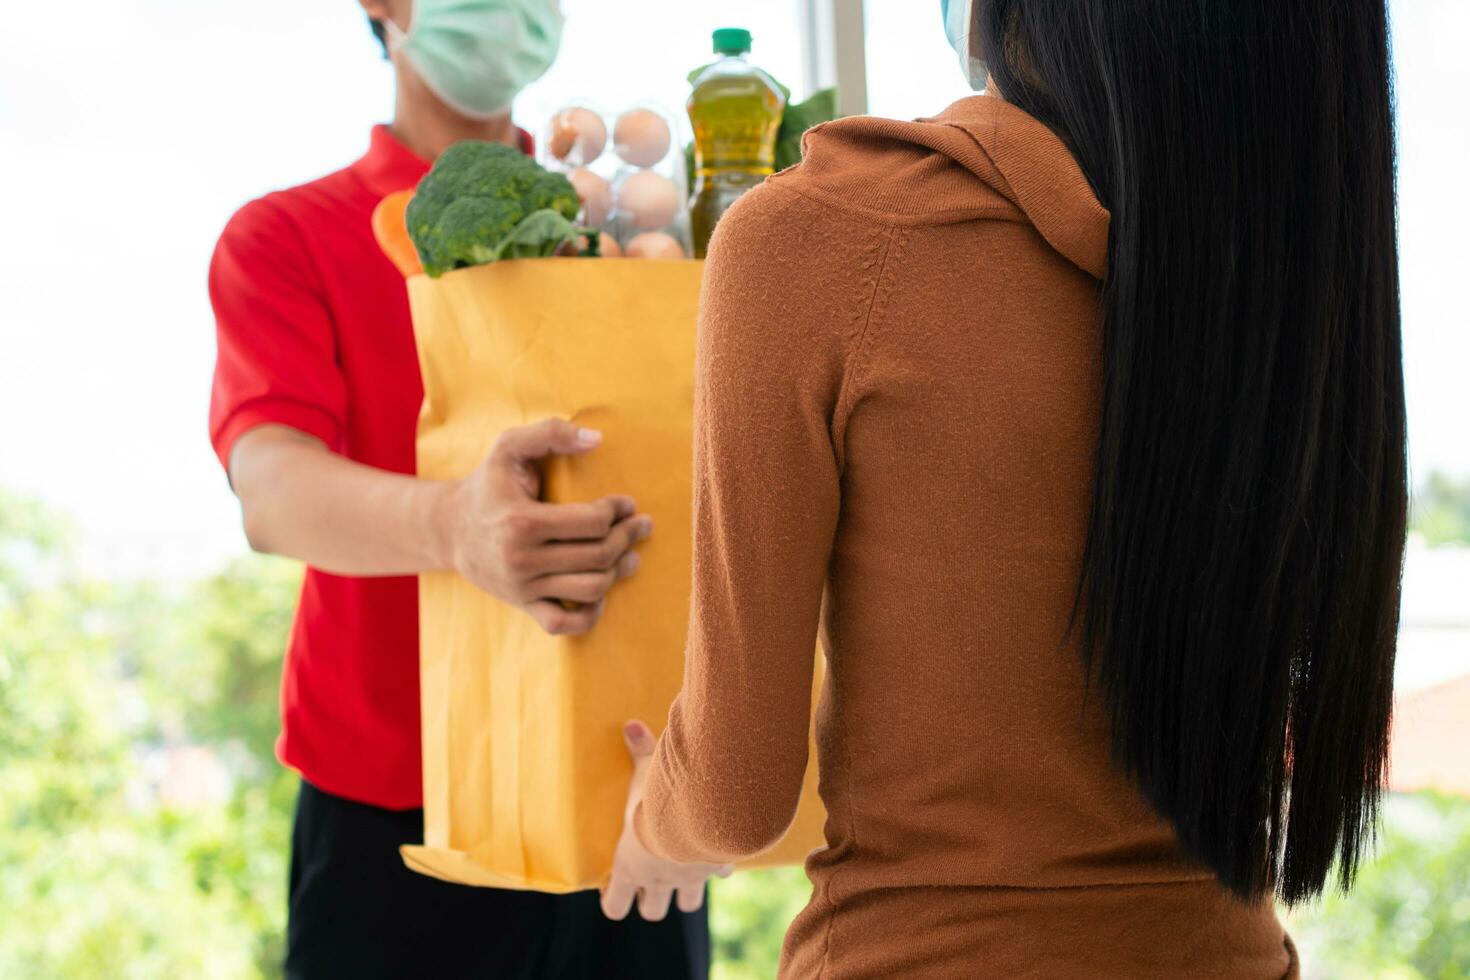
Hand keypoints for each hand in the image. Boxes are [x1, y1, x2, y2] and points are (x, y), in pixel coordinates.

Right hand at [440, 419, 652, 635]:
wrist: (449, 529)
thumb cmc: (487, 485)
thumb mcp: (509, 447)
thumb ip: (551, 433)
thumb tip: (597, 440)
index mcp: (523, 521)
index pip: (592, 522)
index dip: (618, 511)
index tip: (626, 503)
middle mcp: (523, 559)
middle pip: (598, 555)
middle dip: (627, 538)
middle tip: (640, 526)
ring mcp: (523, 586)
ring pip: (590, 589)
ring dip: (619, 572)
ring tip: (631, 557)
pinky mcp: (522, 605)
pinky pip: (563, 624)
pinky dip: (590, 614)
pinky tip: (601, 594)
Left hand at [600, 721, 732, 921]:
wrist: (703, 813)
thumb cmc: (659, 799)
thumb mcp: (646, 772)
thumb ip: (639, 750)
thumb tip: (630, 723)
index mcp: (630, 865)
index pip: (614, 906)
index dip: (612, 900)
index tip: (613, 887)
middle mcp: (659, 880)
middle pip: (652, 911)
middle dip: (650, 900)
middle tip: (649, 876)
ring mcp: (690, 878)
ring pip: (688, 905)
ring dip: (685, 892)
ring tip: (683, 870)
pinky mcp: (717, 867)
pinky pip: (720, 874)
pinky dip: (718, 866)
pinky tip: (718, 851)